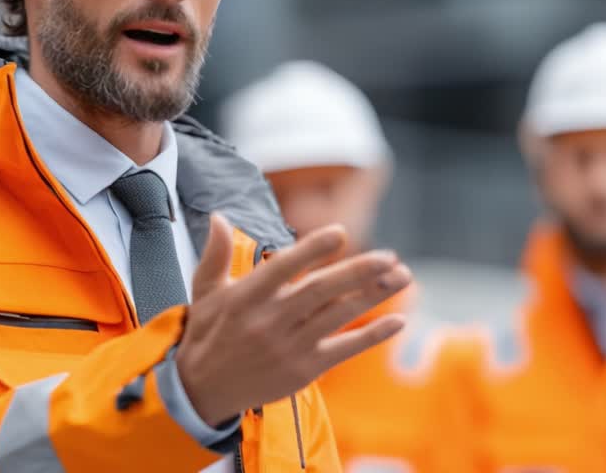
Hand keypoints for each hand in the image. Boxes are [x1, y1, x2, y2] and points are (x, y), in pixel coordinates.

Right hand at [176, 213, 410, 426]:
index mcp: (246, 296)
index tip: (341, 232)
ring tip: (402, 277)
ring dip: (373, 296)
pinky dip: (372, 335)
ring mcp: (289, 347)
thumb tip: (218, 216)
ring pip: (338, 316)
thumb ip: (215, 253)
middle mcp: (269, 321)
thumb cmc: (207, 332)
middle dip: (358, 271)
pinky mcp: (304, 370)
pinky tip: (398, 321)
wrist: (203, 390)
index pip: (284, 268)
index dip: (312, 249)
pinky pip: (345, 349)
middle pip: (320, 291)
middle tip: (390, 256)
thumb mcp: (205, 291)